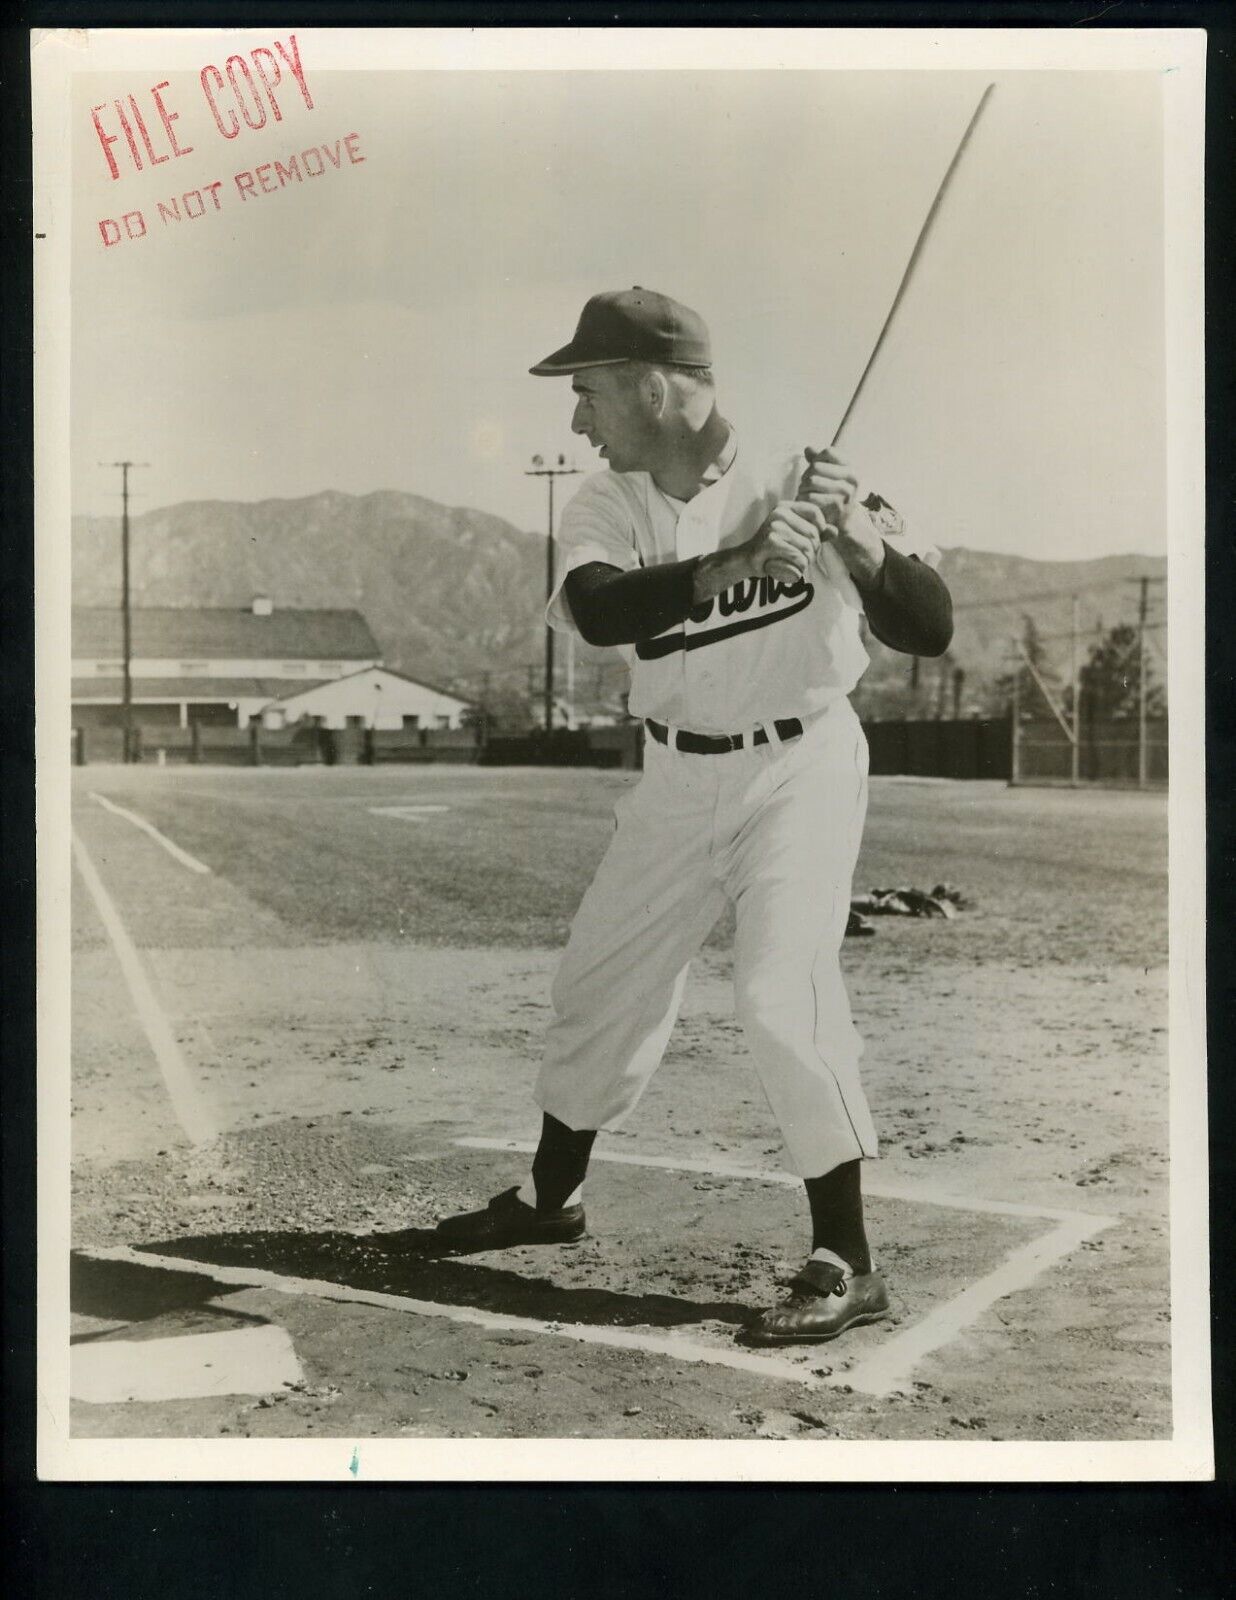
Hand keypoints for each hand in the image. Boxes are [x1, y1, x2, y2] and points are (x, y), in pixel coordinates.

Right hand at [745, 501, 831, 583]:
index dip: (820, 527)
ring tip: (795, 564)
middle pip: (813, 534)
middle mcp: (779, 514)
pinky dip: (798, 568)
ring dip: (806, 562)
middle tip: (802, 557)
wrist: (747, 559)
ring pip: (807, 548)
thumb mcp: (795, 534)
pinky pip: (797, 558)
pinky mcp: (770, 543)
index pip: (815, 512)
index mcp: (785, 507)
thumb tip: (835, 531)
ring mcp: (774, 527)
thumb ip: (815, 532)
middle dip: (813, 550)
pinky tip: (789, 568)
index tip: (814, 539)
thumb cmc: (773, 546)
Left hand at [798, 446, 883, 584]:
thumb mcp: (829, 475)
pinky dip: (803, 499)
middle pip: (816, 467)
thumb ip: (818, 460)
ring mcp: (845, 492)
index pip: (827, 452)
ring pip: (811, 480)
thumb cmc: (831, 495)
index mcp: (851, 467)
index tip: (815, 470)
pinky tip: (805, 504)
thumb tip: (808, 448)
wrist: (842, 523)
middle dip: (806, 476)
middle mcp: (852, 478)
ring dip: (803, 488)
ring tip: (806, 494)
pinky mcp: (835, 505)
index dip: (816, 460)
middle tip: (806, 486)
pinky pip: (810, 496)